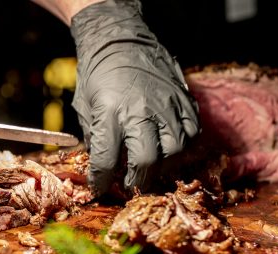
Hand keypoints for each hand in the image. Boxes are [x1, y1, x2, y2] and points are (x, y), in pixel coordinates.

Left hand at [70, 0, 199, 195]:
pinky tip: (168, 148)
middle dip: (138, 180)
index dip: (102, 181)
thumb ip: (96, 139)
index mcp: (110, 111)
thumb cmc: (98, 75)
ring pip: (175, 150)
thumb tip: (105, 169)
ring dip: (163, 165)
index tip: (101, 188)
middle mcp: (141, 109)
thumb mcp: (85, 107)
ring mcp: (166, 104)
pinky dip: (182, 147)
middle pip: (147, 160)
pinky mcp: (183, 99)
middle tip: (132, 185)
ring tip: (151, 166)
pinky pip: (192, 133)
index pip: (107, 159)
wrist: (120, 40)